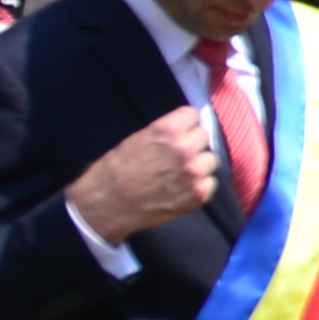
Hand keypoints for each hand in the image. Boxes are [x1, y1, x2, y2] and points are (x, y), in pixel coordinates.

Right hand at [70, 107, 223, 237]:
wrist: (108, 205)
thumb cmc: (115, 171)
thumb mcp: (136, 140)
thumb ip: (164, 134)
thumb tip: (182, 131)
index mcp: (167, 131)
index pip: (193, 114)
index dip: (186, 123)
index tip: (181, 130)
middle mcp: (184, 149)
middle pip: (204, 136)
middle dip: (193, 143)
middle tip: (178, 154)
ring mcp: (194, 172)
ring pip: (210, 159)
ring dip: (200, 164)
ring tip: (181, 173)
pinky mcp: (199, 194)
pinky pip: (210, 182)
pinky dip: (200, 185)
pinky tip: (183, 188)